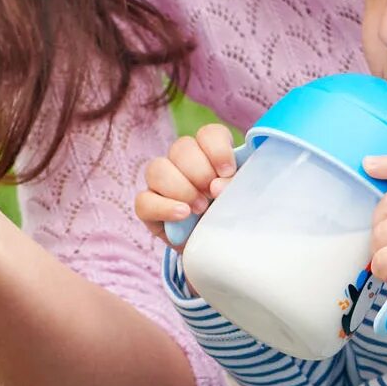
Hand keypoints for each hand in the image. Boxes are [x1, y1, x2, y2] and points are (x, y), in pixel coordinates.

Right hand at [135, 124, 239, 245]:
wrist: (219, 251)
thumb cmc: (233, 216)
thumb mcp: (242, 200)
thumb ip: (237, 187)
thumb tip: (218, 186)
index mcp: (210, 153)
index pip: (208, 134)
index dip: (217, 149)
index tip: (227, 172)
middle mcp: (183, 162)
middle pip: (181, 147)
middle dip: (199, 171)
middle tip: (213, 195)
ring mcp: (162, 183)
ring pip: (157, 168)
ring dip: (181, 188)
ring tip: (201, 208)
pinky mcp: (148, 207)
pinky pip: (144, 200)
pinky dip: (164, 207)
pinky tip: (183, 215)